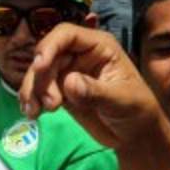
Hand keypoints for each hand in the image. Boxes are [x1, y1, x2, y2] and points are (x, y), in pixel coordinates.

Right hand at [18, 24, 161, 150]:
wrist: (135, 134)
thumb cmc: (137, 110)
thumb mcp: (121, 100)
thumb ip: (95, 92)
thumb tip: (68, 82)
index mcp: (98, 46)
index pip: (67, 35)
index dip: (49, 46)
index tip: (39, 66)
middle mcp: (80, 55)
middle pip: (48, 56)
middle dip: (41, 78)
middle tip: (51, 105)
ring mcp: (69, 72)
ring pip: (39, 74)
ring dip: (32, 90)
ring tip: (35, 112)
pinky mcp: (61, 91)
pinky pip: (39, 90)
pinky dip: (32, 100)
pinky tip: (32, 113)